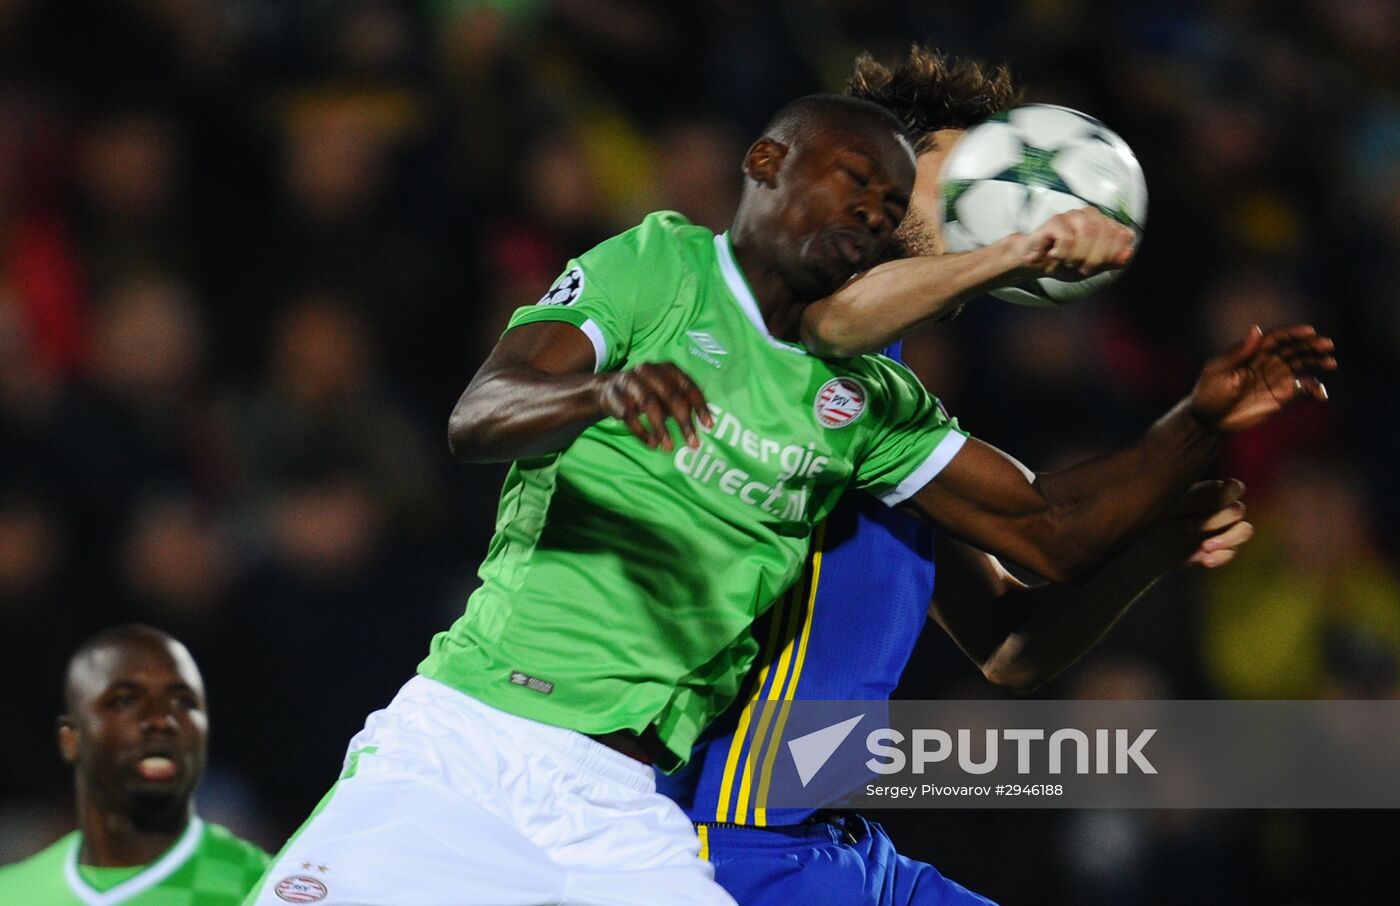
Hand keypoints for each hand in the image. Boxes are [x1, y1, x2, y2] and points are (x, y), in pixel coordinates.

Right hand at [597, 362, 712, 451]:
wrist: (608, 389)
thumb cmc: (647, 393)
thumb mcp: (666, 393)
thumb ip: (683, 402)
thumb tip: (705, 423)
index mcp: (666, 368)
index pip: (688, 385)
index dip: (699, 405)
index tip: (708, 425)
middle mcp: (649, 370)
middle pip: (670, 395)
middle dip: (684, 421)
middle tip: (693, 443)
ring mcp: (630, 381)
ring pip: (649, 404)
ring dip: (661, 428)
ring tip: (670, 447)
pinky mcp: (614, 395)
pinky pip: (629, 415)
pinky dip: (642, 432)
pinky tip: (652, 444)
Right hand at [1014, 207, 1135, 280]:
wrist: (1035, 264)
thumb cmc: (1064, 262)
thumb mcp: (1093, 267)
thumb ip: (1112, 261)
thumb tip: (1128, 253)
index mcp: (1105, 225)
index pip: (1123, 235)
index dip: (1112, 255)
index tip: (1097, 266)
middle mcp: (1092, 216)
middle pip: (1106, 235)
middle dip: (1094, 259)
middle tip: (1080, 267)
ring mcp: (1073, 216)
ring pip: (1088, 234)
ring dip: (1078, 256)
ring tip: (1066, 261)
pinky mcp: (1056, 221)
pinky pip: (1067, 239)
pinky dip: (1062, 254)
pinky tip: (1053, 254)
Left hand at [1149, 479, 1254, 569]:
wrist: (1144, 547)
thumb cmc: (1154, 517)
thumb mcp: (1169, 504)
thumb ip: (1196, 496)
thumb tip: (1222, 486)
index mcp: (1210, 492)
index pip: (1234, 488)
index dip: (1226, 495)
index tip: (1205, 503)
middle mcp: (1220, 509)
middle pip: (1238, 510)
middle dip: (1215, 520)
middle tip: (1188, 527)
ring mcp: (1223, 529)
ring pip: (1245, 530)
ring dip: (1228, 539)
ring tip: (1205, 547)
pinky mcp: (1221, 549)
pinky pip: (1233, 552)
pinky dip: (1222, 557)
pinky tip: (1205, 561)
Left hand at [1190, 325, 1335, 432]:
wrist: (1208, 419)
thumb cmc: (1209, 392)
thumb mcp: (1219, 371)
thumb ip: (1240, 353)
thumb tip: (1257, 329)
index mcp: (1253, 352)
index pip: (1277, 338)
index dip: (1294, 333)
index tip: (1310, 331)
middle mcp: (1268, 361)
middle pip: (1294, 348)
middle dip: (1311, 345)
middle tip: (1327, 346)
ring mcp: (1277, 377)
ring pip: (1303, 364)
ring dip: (1318, 362)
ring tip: (1331, 363)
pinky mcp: (1282, 395)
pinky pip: (1303, 388)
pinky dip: (1314, 389)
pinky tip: (1321, 395)